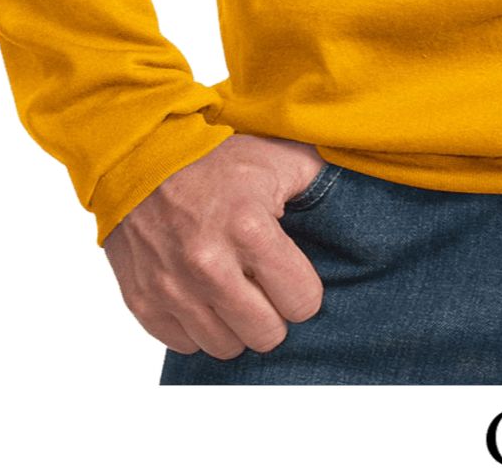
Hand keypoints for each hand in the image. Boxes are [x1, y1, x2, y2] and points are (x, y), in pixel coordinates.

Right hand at [102, 133, 327, 358]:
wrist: (139, 155)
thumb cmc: (214, 157)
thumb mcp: (276, 157)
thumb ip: (319, 179)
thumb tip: (361, 188)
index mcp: (250, 228)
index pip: (302, 302)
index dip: (303, 290)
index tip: (292, 274)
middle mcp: (209, 265)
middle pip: (266, 334)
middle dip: (273, 313)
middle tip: (264, 287)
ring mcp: (172, 286)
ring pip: (225, 346)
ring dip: (235, 324)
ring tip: (234, 291)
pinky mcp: (143, 300)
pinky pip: (184, 345)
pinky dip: (197, 327)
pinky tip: (202, 296)